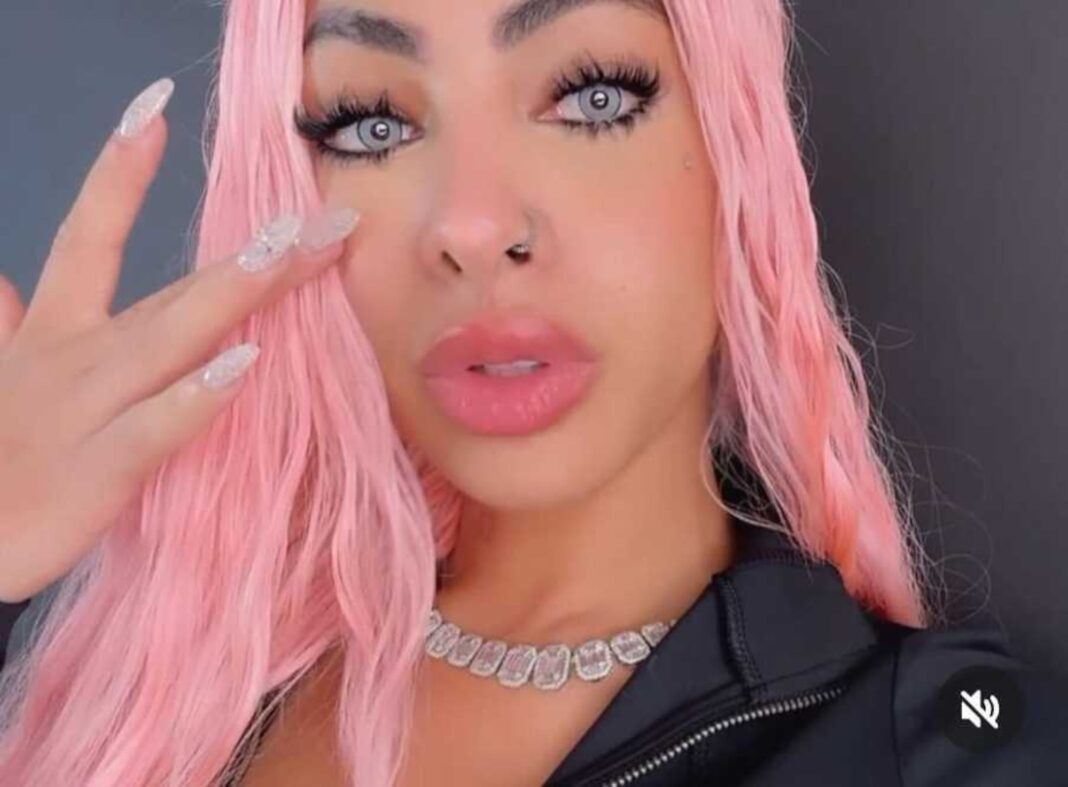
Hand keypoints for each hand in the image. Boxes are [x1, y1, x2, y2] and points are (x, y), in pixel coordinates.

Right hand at [0, 78, 358, 602]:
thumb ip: (3, 326)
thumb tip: (2, 282)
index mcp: (54, 332)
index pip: (88, 236)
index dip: (117, 171)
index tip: (154, 108)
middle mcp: (77, 358)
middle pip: (170, 289)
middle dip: (248, 252)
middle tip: (321, 216)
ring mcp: (88, 410)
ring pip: (170, 340)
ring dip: (232, 295)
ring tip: (289, 255)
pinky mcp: (97, 470)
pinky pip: (155, 428)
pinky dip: (196, 398)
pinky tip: (247, 368)